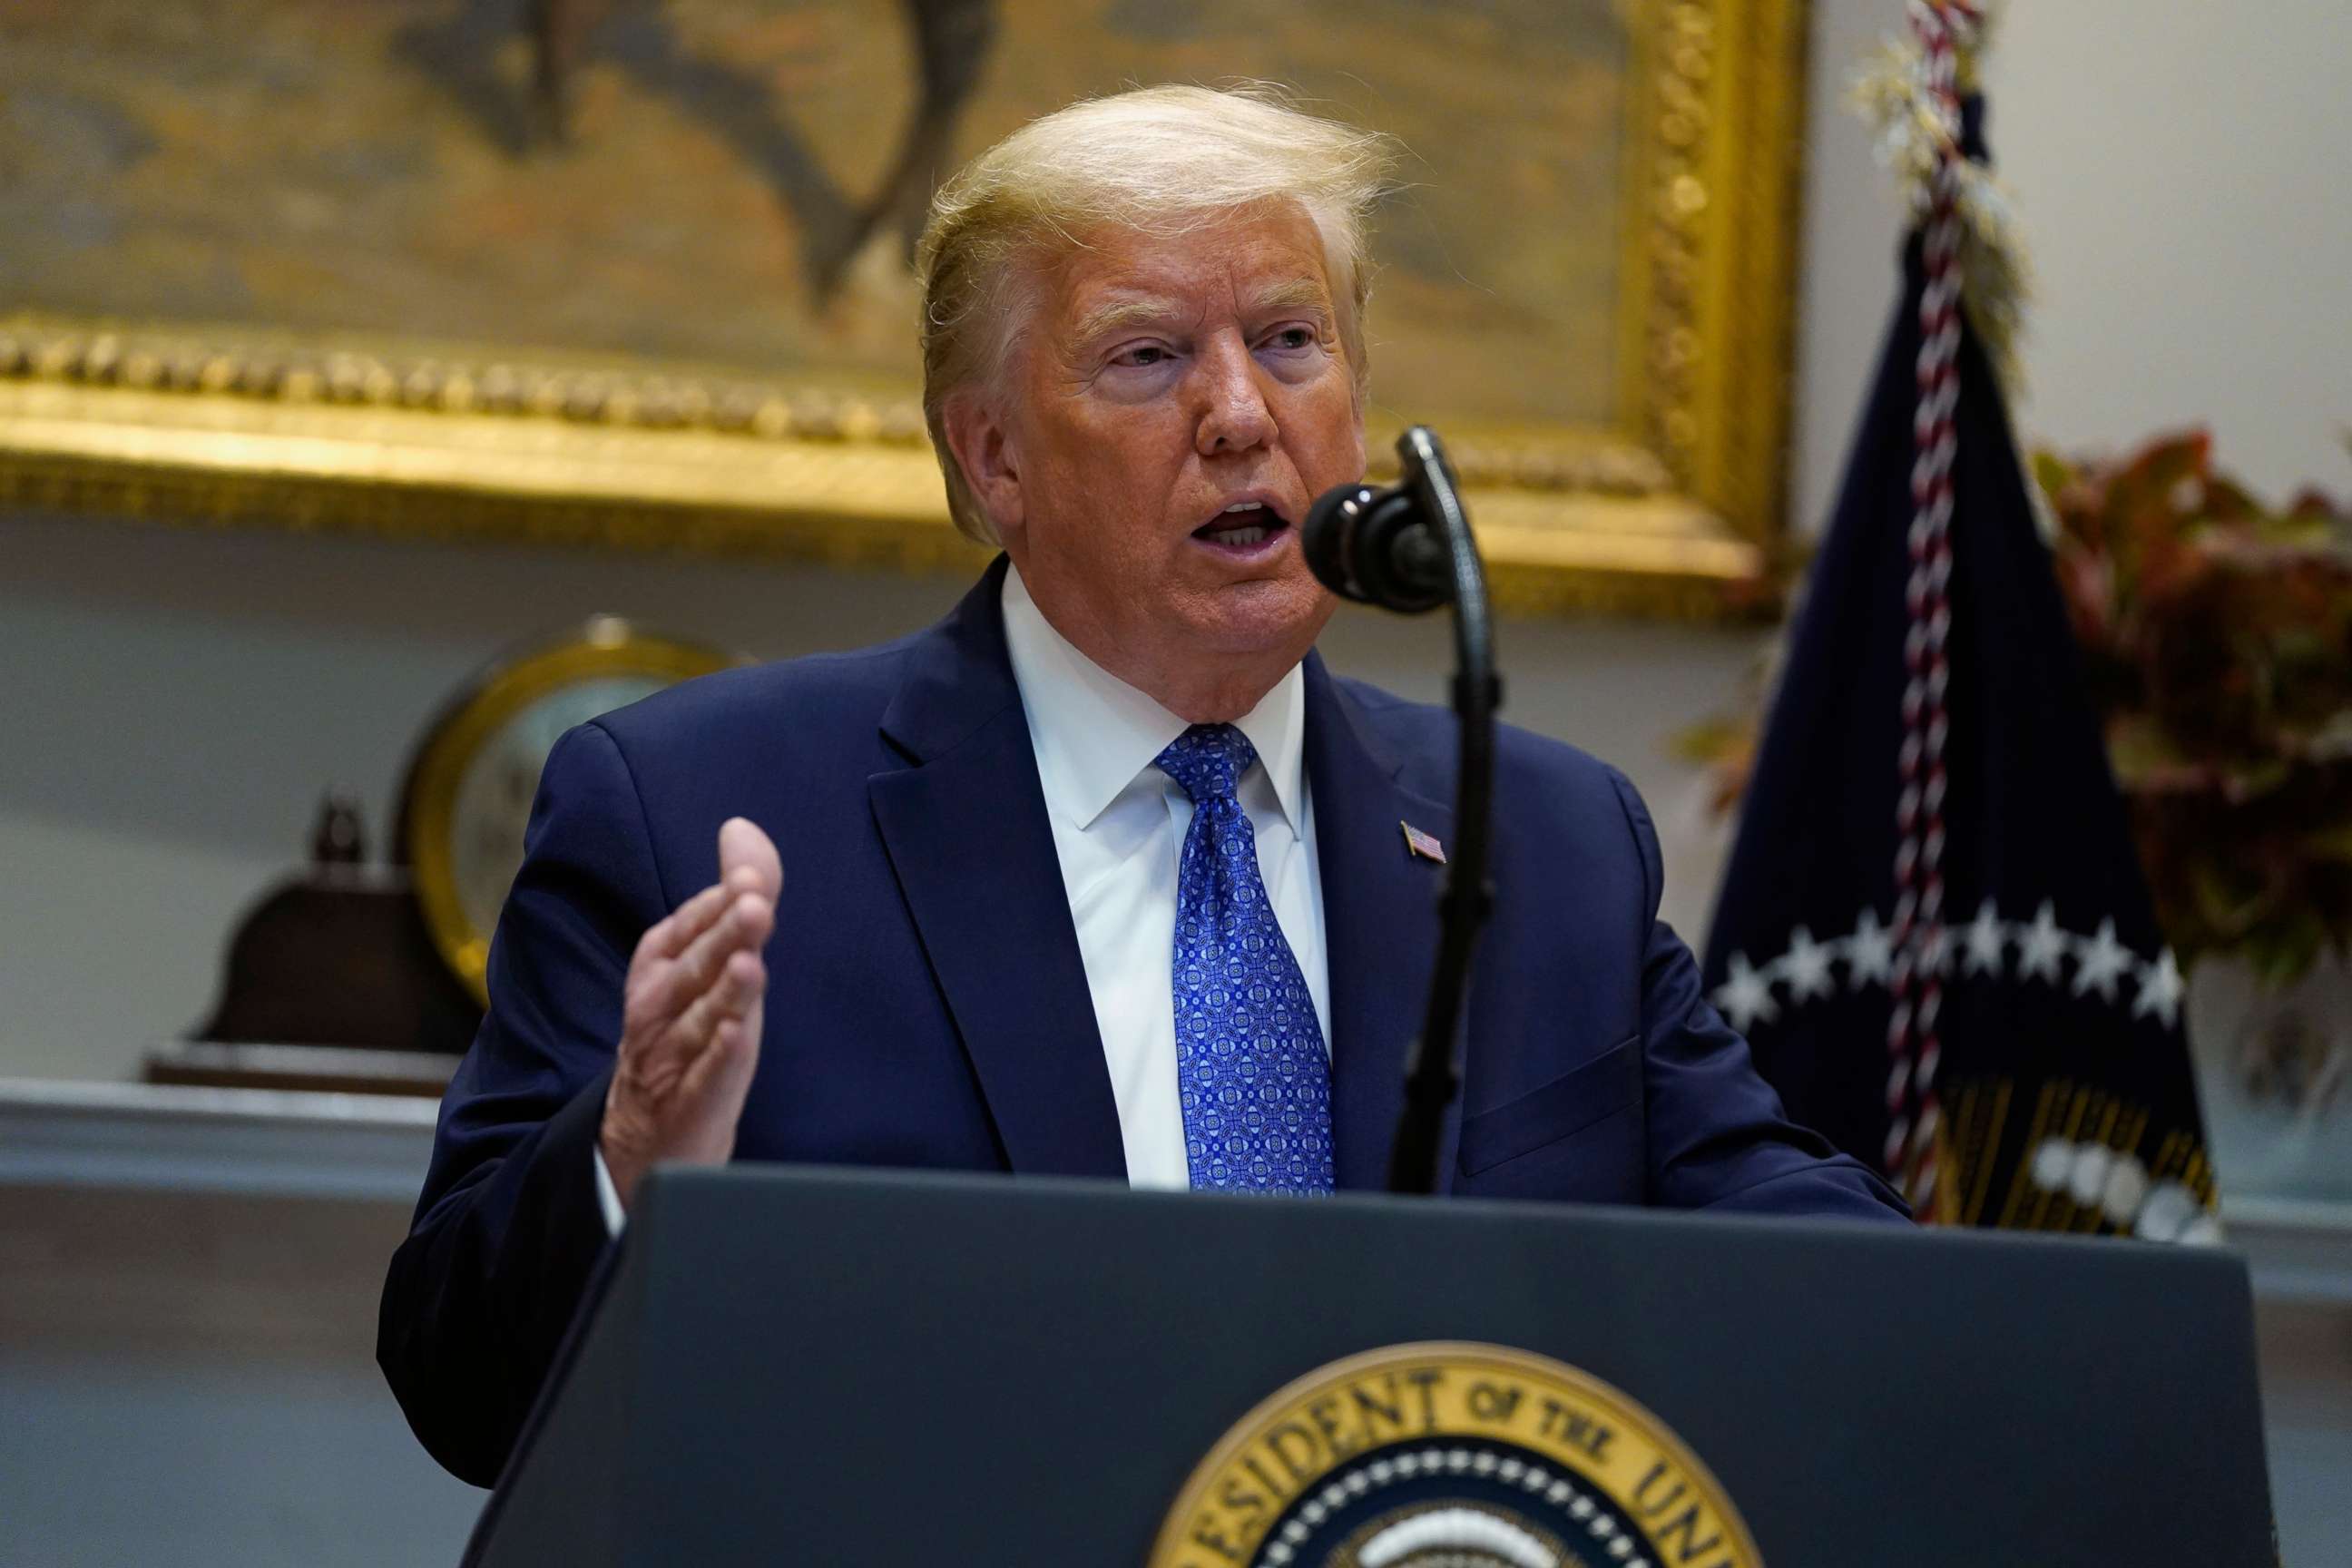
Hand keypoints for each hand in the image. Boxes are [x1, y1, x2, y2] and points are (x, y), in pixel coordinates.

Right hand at [599, 817, 781, 1211]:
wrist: (640, 1144)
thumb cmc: (688, 1038)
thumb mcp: (710, 966)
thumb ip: (733, 899)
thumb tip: (741, 828)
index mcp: (659, 969)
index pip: (687, 926)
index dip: (717, 903)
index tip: (749, 878)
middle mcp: (657, 1009)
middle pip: (694, 967)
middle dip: (723, 934)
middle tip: (754, 904)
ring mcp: (669, 1060)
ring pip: (699, 1020)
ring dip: (726, 992)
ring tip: (749, 964)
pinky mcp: (687, 1107)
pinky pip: (704, 1078)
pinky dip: (720, 1057)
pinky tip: (739, 1036)